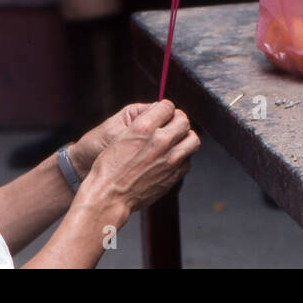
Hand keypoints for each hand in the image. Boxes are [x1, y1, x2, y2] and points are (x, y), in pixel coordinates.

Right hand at [79, 99, 199, 216]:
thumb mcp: (121, 136)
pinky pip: (188, 161)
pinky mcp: (174, 175)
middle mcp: (160, 141)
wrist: (109, 196)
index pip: (168, 106)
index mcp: (144, 127)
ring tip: (177, 141)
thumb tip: (158, 115)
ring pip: (192, 139)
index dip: (165, 109)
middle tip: (172, 125)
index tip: (163, 114)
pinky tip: (171, 159)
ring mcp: (170, 159)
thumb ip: (144, 123)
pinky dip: (182, 158)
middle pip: (183, 120)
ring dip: (185, 138)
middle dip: (178, 120)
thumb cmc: (109, 168)